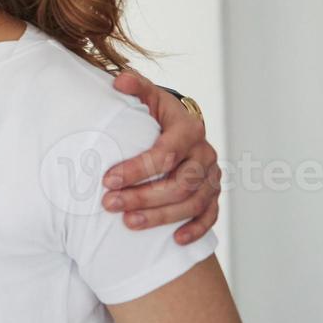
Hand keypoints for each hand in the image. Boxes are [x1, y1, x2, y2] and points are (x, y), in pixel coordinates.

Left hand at [104, 71, 220, 244]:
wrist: (179, 124)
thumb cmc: (155, 113)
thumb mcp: (147, 96)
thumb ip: (135, 87)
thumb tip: (119, 81)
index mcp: (188, 129)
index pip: (165, 154)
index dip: (137, 169)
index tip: (107, 180)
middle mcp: (205, 154)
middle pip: (180, 183)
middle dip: (143, 196)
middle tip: (109, 204)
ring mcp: (212, 176)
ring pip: (193, 202)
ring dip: (161, 216)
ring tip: (128, 224)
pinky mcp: (214, 194)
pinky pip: (210, 215)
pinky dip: (195, 229)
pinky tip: (174, 240)